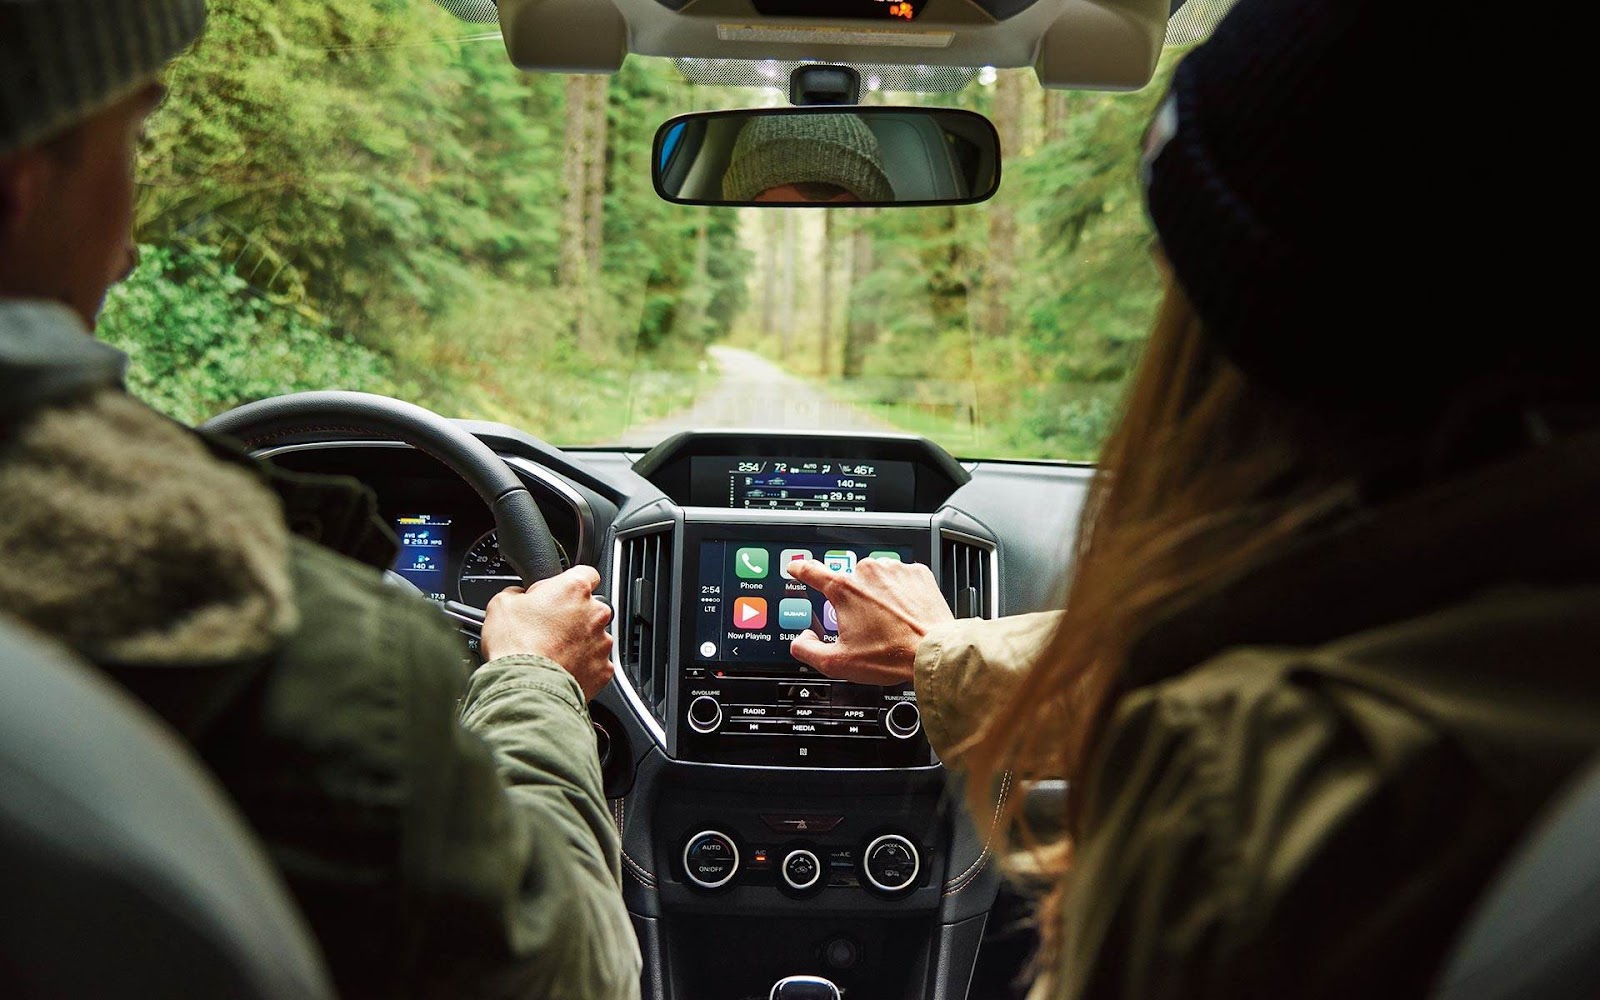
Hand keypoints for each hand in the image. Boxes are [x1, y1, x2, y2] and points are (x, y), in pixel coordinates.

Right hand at [480, 566, 614, 699]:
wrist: (525, 686)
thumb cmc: (515, 645)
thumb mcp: (501, 603)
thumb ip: (517, 592)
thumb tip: (518, 596)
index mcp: (574, 589)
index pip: (586, 573)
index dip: (570, 582)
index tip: (560, 593)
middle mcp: (595, 613)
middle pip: (591, 607)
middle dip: (573, 616)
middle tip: (549, 628)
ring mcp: (602, 643)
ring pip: (595, 637)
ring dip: (579, 642)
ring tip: (553, 653)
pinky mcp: (604, 670)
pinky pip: (596, 664)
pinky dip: (583, 666)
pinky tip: (562, 669)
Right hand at [785, 557, 953, 684]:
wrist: (933, 652)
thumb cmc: (890, 656)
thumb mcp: (838, 663)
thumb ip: (808, 650)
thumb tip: (801, 640)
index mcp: (844, 589)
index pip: (812, 571)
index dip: (800, 569)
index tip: (797, 567)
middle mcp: (867, 572)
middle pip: (849, 582)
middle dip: (853, 601)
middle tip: (864, 625)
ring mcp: (894, 570)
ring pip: (876, 580)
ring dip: (877, 595)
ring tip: (888, 623)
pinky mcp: (918, 573)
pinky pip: (901, 579)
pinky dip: (900, 593)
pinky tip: (904, 613)